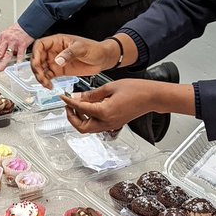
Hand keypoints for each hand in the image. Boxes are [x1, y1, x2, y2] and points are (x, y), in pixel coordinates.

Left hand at [0, 23, 33, 70]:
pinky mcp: (22, 44)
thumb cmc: (19, 29)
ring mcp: (14, 43)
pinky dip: (18, 60)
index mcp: (3, 37)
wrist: (28, 24)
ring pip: (7, 55)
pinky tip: (16, 66)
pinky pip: (20, 54)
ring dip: (2, 63)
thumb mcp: (7, 34)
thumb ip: (3, 43)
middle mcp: (7, 40)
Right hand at [31, 35, 118, 87]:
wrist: (103, 59)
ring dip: (40, 76)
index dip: (35, 54)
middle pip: (38, 58)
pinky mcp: (60, 70)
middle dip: (36, 68)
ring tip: (46, 83)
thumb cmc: (94, 48)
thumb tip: (57, 60)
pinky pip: (48, 76)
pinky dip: (46, 81)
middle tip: (41, 77)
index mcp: (57, 41)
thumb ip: (69, 53)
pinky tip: (49, 85)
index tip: (36, 63)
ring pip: (41, 68)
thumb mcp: (82, 48)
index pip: (40, 45)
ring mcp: (56, 61)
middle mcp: (54, 51)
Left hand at [61, 79, 191, 133]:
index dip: (69, 102)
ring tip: (77, 105)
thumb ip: (92, 94)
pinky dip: (89, 119)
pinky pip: (97, 126)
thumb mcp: (110, 87)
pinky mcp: (115, 124)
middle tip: (68, 105)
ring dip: (80, 119)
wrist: (152, 97)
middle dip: (72, 117)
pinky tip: (89, 107)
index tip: (63, 97)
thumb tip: (78, 96)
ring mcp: (111, 125)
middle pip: (82, 128)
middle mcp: (107, 122)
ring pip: (89, 129)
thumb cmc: (136, 90)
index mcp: (104, 112)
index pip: (80, 108)